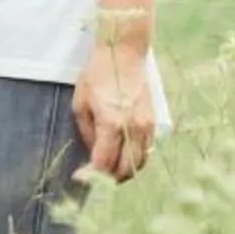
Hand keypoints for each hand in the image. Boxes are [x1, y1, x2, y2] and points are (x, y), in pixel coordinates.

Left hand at [73, 42, 155, 182]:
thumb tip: (92, 153)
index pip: (104, 162)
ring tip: (109, 171)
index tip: (82, 179)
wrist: (123, 54)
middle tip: (96, 178)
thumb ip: (87, 133)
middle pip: (126, 169)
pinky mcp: (153, 122)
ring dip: (125, 171)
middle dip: (110, 178)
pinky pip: (146, 150)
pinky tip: (123, 156)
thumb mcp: (81, 103)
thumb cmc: (97, 75)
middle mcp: (132, 129)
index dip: (92, 175)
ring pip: (140, 163)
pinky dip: (135, 158)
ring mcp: (146, 126)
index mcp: (111, 124)